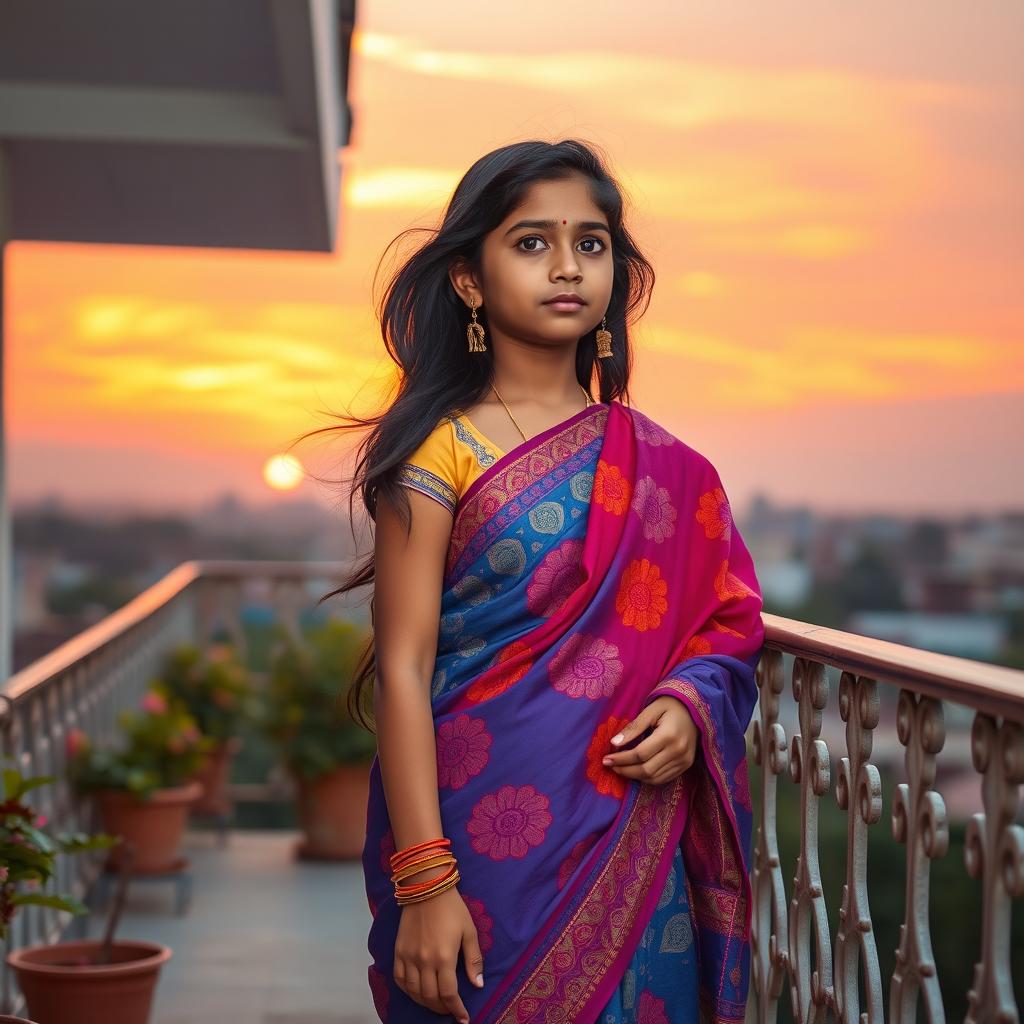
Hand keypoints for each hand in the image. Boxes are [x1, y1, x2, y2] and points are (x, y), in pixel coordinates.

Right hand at [394, 884, 483, 1022]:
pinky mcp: (399, 951)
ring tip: (436, 1004)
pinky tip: (416, 992)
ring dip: (425, 1003)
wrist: (427, 887)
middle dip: (442, 1009)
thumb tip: (477, 985)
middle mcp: (424, 961)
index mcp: (444, 957)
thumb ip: (473, 959)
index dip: (456, 1010)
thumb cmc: (452, 908)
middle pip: (430, 997)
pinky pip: (399, 979)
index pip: (449, 994)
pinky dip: (408, 990)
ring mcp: (409, 957)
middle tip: (450, 1010)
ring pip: (413, 992)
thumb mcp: (469, 931)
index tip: (463, 1018)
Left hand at [602, 696, 698, 784]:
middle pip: (646, 769)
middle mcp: (678, 751)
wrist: (695, 709)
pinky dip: (648, 778)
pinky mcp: (686, 765)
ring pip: (654, 778)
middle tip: (610, 766)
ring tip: (620, 769)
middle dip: (625, 770)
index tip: (606, 759)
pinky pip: (664, 778)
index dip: (621, 759)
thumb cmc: (670, 706)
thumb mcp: (650, 710)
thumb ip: (633, 728)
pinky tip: (636, 772)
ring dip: (634, 776)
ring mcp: (684, 760)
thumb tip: (614, 743)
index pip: (640, 754)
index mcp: (669, 735)